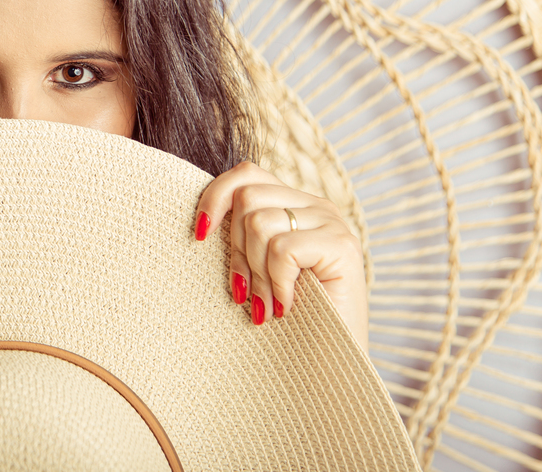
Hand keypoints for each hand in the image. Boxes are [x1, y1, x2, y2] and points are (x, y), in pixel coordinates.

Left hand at [193, 162, 367, 350]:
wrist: (330, 367)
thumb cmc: (288, 321)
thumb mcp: (256, 270)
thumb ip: (242, 239)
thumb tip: (202, 224)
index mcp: (294, 205)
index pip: (246, 175)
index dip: (215, 198)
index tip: (199, 237)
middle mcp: (316, 205)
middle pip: (247, 198)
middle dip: (237, 250)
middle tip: (247, 293)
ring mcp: (332, 222)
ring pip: (260, 222)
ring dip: (257, 272)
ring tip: (269, 303)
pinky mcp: (342, 245)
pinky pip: (283, 250)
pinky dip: (278, 284)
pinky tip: (288, 306)